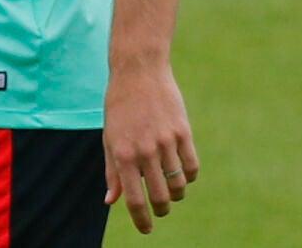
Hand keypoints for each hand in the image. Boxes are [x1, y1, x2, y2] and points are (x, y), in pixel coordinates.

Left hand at [103, 61, 198, 233]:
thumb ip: (112, 171)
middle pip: (161, 197)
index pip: (135, 200)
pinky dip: (188, 177)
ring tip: (169, 190)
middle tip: (159, 209)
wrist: (138, 71)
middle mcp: (145, 150)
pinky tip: (181, 174)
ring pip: (179, 185)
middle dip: (161, 210)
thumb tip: (111, 201)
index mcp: (123, 154)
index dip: (142, 220)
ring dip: (175, 194)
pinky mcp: (183, 133)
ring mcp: (166, 142)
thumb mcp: (109, 138)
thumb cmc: (119, 107)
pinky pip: (192, 167)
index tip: (146, 230)